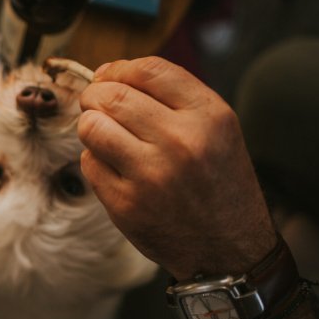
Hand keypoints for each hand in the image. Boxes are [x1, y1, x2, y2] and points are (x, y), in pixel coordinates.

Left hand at [77, 57, 275, 280]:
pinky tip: (117, 170)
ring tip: (106, 137)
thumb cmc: (218, 183)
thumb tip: (107, 74)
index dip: (118, 69)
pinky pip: (89, 164)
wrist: (229, 249)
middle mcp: (181, 142)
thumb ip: (171, 96)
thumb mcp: (217, 129)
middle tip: (97, 106)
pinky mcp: (126, 204)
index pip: (147, 70)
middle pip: (111, 95)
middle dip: (95, 96)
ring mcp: (151, 175)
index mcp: (208, 116)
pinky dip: (96, 162)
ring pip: (91, 127)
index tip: (109, 78)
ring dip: (91, 127)